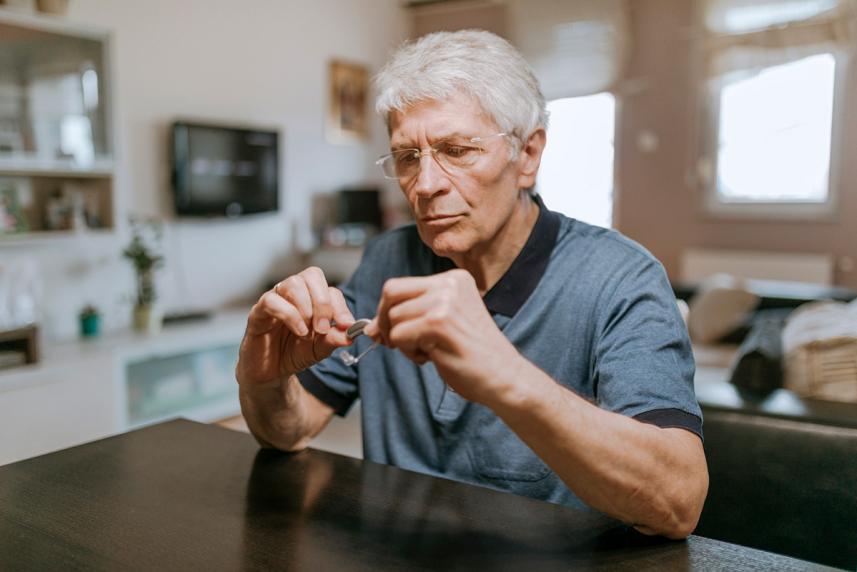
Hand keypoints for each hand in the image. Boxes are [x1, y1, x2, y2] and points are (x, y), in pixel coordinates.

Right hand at [236, 267, 354, 387]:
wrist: (271, 372)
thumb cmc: (295, 353)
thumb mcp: (320, 349)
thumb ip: (334, 339)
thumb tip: (352, 334)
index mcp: (313, 299)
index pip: (330, 290)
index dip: (340, 307)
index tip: (346, 326)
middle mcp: (295, 294)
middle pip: (312, 275)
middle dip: (323, 302)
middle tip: (324, 327)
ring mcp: (276, 299)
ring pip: (293, 283)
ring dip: (306, 307)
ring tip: (308, 331)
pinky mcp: (258, 311)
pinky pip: (272, 301)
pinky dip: (289, 315)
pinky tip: (298, 331)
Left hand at [364, 269, 521, 403]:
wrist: (504, 376)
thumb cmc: (474, 354)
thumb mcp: (445, 322)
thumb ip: (412, 315)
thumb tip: (369, 327)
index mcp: (454, 279)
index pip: (400, 285)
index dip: (386, 309)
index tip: (391, 330)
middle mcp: (449, 284)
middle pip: (391, 293)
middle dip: (385, 321)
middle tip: (398, 343)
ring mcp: (444, 302)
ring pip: (393, 318)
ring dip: (403, 341)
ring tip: (428, 351)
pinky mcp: (438, 323)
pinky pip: (398, 336)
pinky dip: (409, 352)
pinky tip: (432, 358)